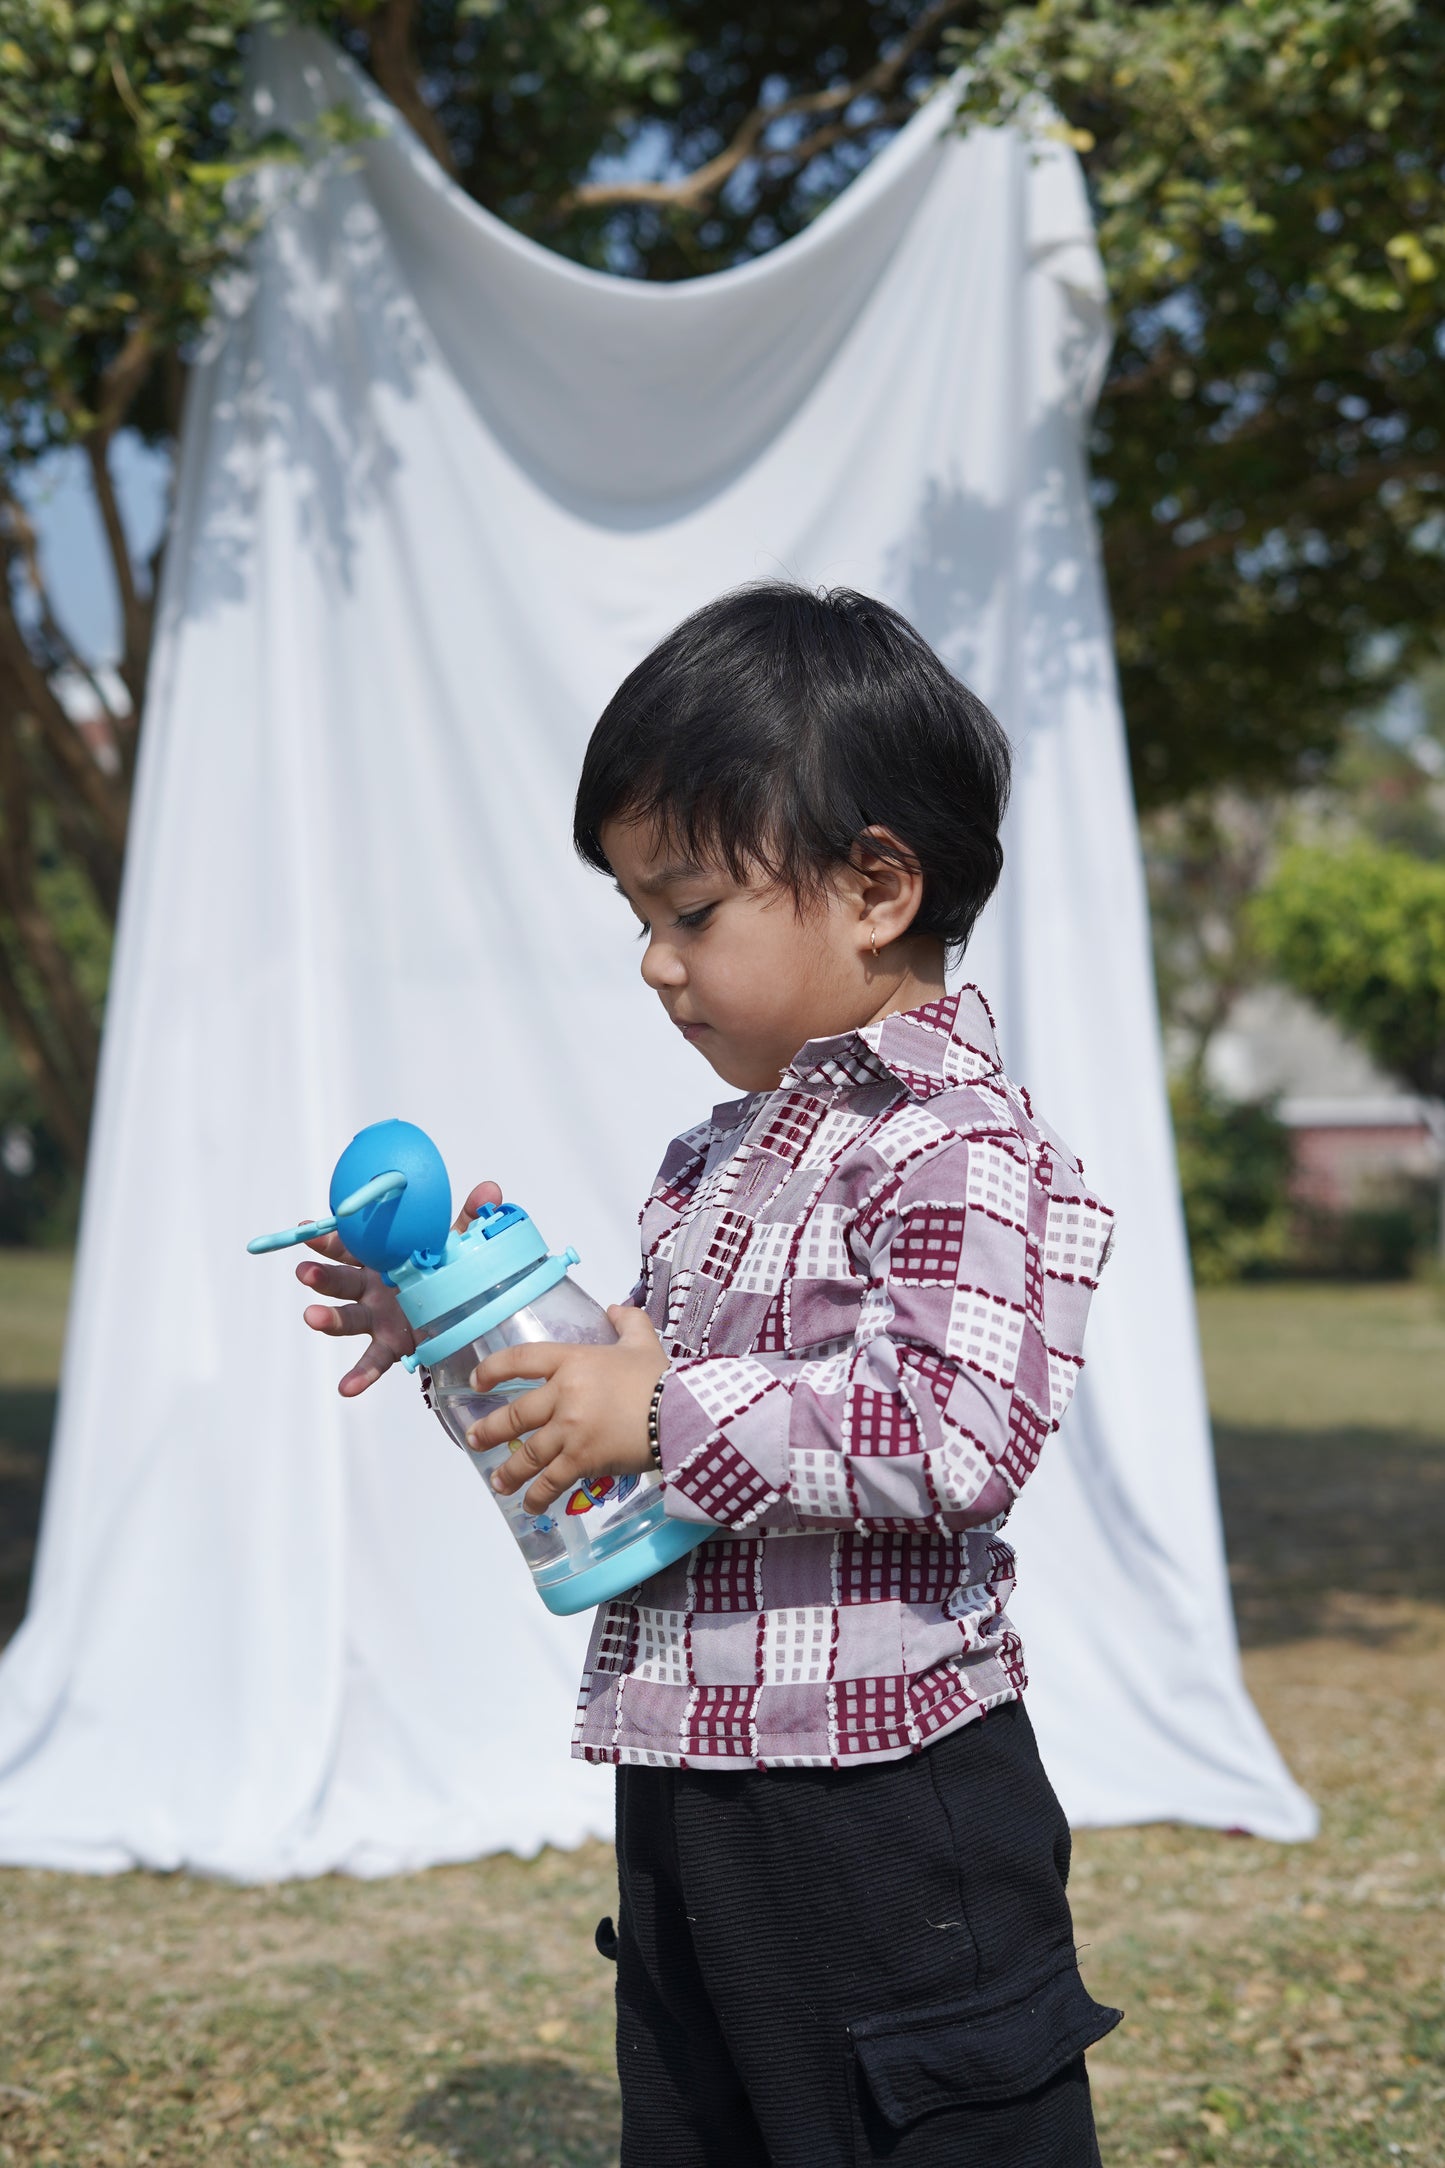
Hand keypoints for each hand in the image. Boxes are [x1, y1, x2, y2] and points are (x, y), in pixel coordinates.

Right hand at [298, 1179, 501, 1396]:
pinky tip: (346, 1388)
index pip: (350, 1247)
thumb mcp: (454, 1245)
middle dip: (322, 1276)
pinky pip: (373, 1361)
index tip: (308, 1231)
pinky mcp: (391, 1345)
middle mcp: (373, 1289)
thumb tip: (490, 1190)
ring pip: (349, 1318)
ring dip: (329, 1319)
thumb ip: (468, 1219)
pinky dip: (359, 1375)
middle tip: (304, 1271)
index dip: (330, 1240)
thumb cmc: (442, 1271)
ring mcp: (378, 1318)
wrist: (457, 1310)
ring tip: (312, 1318)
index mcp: (381, 1260)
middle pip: (342, 1281)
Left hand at [467, 1305, 665, 1515]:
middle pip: (516, 1414)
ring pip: (527, 1453)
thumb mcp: (642, 1342)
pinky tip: (531, 1505)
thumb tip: (615, 1309)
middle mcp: (563, 1395)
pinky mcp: (581, 1459)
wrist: (679, 1412)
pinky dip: (538, 1495)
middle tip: (475, 1440)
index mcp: (573, 1362)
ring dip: (509, 1470)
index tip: (477, 1381)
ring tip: (498, 1482)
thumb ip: (627, 1322)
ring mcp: (569, 1430)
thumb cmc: (660, 1378)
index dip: (494, 1369)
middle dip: (490, 1430)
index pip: (522, 1360)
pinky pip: (551, 1481)